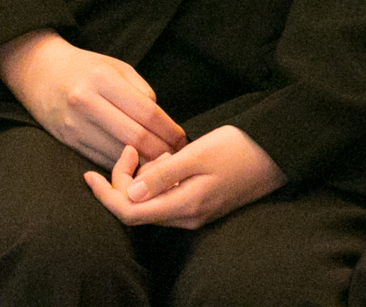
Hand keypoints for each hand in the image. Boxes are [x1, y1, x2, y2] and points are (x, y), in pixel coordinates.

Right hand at [0, 30, 185, 168]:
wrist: (38, 70)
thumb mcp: (116, 66)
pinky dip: (124, 166)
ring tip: (161, 164)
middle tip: (177, 157)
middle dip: (161, 151)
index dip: (169, 130)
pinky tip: (137, 165)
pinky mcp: (68, 141)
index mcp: (102, 79)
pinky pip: (103, 159)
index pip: (146, 112)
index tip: (182, 139)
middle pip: (135, 138)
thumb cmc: (85, 67)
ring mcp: (74, 124)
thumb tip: (163, 123)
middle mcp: (86, 102)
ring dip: (144, 164)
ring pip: (119, 154)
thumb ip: (141, 91)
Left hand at [82, 127, 286, 229]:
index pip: (130, 213)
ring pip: (152, 204)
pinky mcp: (203, 205)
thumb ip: (162, 176)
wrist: (277, 154)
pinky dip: (158, 181)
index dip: (105, 195)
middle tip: (133, 148)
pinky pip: (168, 199)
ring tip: (157, 151)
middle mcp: (188, 218)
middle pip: (138, 210)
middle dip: (124, 181)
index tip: (88, 173)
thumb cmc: (238, 148)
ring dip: (142, 180)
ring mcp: (196, 214)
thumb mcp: (197, 155)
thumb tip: (129, 196)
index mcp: (184, 206)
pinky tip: (170, 159)